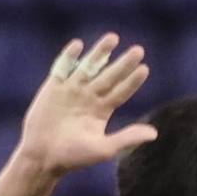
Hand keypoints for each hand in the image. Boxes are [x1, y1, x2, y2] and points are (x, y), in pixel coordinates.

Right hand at [13, 32, 154, 176]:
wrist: (42, 157)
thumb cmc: (73, 157)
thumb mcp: (103, 149)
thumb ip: (127, 138)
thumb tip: (155, 133)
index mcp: (102, 110)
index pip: (121, 91)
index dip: (132, 81)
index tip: (144, 69)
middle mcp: (89, 97)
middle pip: (110, 75)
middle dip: (123, 63)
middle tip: (139, 50)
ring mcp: (71, 90)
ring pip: (89, 66)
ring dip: (100, 52)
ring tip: (113, 38)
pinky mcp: (53, 88)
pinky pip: (63, 68)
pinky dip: (69, 56)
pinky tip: (78, 45)